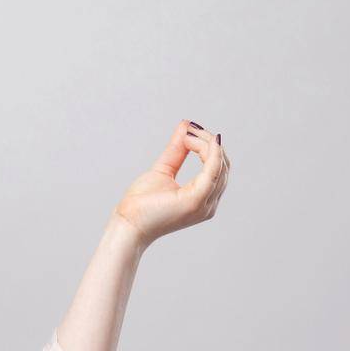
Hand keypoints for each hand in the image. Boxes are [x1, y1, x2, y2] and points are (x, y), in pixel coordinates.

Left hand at [113, 120, 231, 247]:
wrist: (127, 225)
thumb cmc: (141, 204)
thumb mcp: (163, 170)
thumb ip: (177, 149)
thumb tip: (186, 125)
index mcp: (203, 198)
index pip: (218, 167)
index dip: (208, 146)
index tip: (188, 131)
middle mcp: (209, 203)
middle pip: (222, 165)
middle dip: (208, 142)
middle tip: (190, 129)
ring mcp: (205, 204)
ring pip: (219, 165)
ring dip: (205, 144)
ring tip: (187, 135)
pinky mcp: (196, 200)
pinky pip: (212, 171)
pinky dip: (207, 152)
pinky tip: (193, 140)